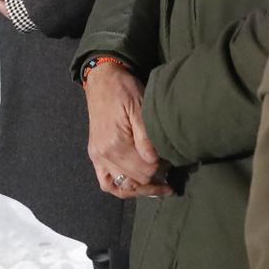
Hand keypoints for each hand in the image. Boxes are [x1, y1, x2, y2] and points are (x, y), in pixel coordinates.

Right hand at [85, 60, 171, 197]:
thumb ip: (146, 136)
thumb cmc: (124, 89)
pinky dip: (121, 188)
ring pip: (122, 187)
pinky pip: (106, 183)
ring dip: (141, 188)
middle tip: (171, 170)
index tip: (173, 161)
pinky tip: (135, 187)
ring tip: (159, 187)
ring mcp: (98, 156)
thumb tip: (154, 161)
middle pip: (136, 180)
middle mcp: (104, 154)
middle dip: (156, 178)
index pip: (145, 170)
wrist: (103, 79)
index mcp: (115, 144)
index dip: (163, 169)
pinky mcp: (95, 155)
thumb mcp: (140, 106)